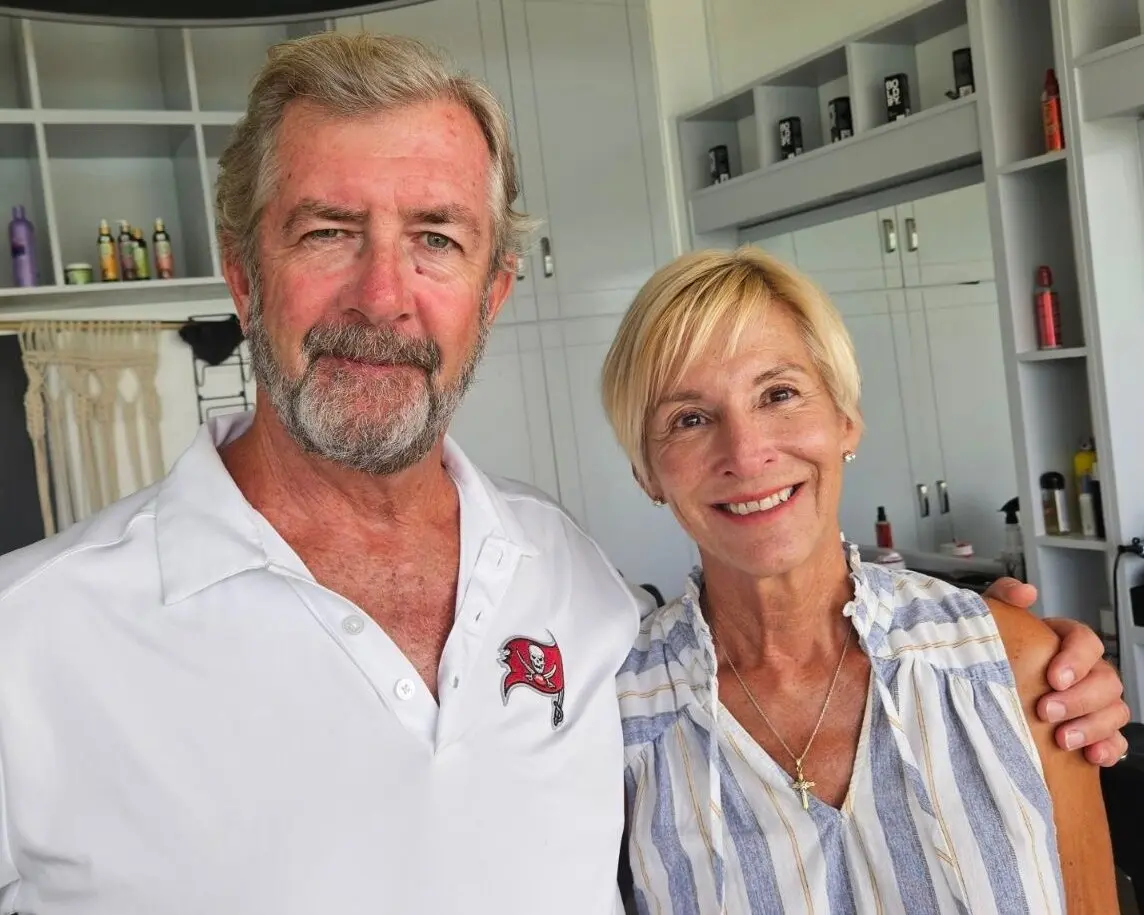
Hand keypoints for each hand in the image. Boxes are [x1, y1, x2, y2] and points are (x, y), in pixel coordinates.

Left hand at [982, 578, 1130, 765]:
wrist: (985, 685)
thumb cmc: (997, 651)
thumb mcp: (993, 619)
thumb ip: (1005, 597)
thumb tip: (1025, 593)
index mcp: (1066, 642)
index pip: (1087, 642)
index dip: (1076, 659)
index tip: (1054, 677)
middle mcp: (1087, 672)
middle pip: (1107, 682)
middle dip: (1079, 699)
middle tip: (1047, 711)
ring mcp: (1094, 703)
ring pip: (1115, 712)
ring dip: (1092, 727)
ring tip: (1063, 739)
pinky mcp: (1094, 732)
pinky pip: (1116, 742)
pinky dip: (1107, 749)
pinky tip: (1090, 756)